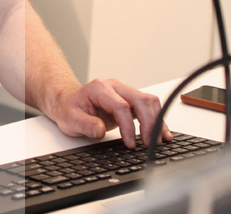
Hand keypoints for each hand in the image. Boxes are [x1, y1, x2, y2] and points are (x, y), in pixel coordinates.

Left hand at [46, 78, 172, 148]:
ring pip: (148, 101)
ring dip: (157, 120)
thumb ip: (85, 125)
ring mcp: (124, 92)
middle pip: (140, 100)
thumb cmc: (69, 109)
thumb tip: (100, 130)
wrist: (68, 101)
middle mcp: (115, 87)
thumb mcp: (70, 119)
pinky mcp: (130, 101)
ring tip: (158, 140)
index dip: (128, 126)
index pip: (121, 106)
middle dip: (149, 123)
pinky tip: (162, 133)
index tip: (130, 143)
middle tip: (149, 144)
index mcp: (100, 89)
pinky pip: (148, 107)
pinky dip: (157, 119)